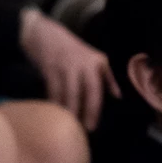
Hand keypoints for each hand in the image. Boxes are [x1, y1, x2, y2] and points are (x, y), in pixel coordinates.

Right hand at [19, 10, 117, 131]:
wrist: (43, 33)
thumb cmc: (70, 50)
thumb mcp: (92, 57)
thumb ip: (106, 76)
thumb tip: (118, 95)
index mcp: (97, 61)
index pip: (101, 86)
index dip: (98, 107)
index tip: (95, 124)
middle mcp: (84, 63)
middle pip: (89, 91)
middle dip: (88, 111)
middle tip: (86, 129)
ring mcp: (67, 65)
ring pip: (70, 93)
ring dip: (70, 111)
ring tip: (70, 124)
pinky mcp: (50, 68)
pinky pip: (54, 90)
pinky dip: (54, 103)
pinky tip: (55, 113)